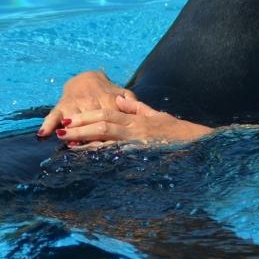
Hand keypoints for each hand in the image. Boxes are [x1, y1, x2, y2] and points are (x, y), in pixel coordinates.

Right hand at [38, 70, 136, 136]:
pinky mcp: (62, 105)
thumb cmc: (108, 91)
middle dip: (89, 133)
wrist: (87, 77)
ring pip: (73, 119)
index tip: (110, 143)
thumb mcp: (123, 94)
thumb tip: (140, 112)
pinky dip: (48, 124)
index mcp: (109, 101)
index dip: (110, 131)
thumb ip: (133, 104)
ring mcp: (75, 104)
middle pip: (91, 120)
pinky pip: (53, 115)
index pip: (110, 118)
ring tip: (68, 140)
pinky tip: (43, 134)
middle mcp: (91, 102)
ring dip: (70, 130)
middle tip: (86, 146)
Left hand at [56, 95, 211, 145]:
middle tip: (60, 131)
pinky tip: (88, 159)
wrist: (197, 142)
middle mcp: (135, 128)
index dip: (86, 116)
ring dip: (85, 141)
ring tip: (66, 144)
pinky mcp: (143, 153)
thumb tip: (120, 98)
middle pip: (102, 123)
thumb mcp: (156, 116)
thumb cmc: (178, 132)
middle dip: (80, 127)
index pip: (106, 113)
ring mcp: (139, 141)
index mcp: (136, 119)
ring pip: (108, 137)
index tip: (68, 120)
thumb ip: (136, 108)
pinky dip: (102, 155)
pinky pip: (119, 154)